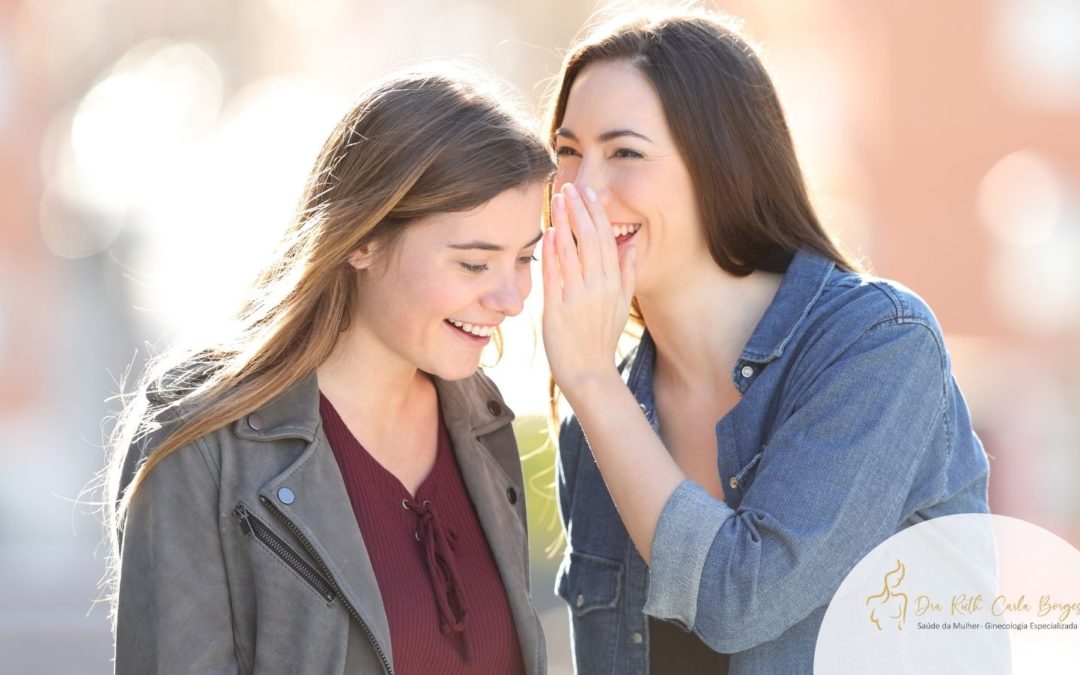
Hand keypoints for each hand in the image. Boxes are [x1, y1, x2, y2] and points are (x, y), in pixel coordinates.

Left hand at [542, 183, 635, 399]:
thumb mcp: (621, 305)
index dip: (597, 214)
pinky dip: (551, 252)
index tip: (588, 194)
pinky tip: (547, 233)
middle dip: (580, 210)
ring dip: (564, 222)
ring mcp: (578, 298)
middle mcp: (599, 287)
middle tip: (569, 187)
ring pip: (572, 251)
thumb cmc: (601, 339)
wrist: (589, 373)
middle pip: (590, 239)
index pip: (606, 239)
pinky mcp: (557, 310)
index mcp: (614, 283)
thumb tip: (630, 246)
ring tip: (557, 200)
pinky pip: (554, 275)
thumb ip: (627, 274)